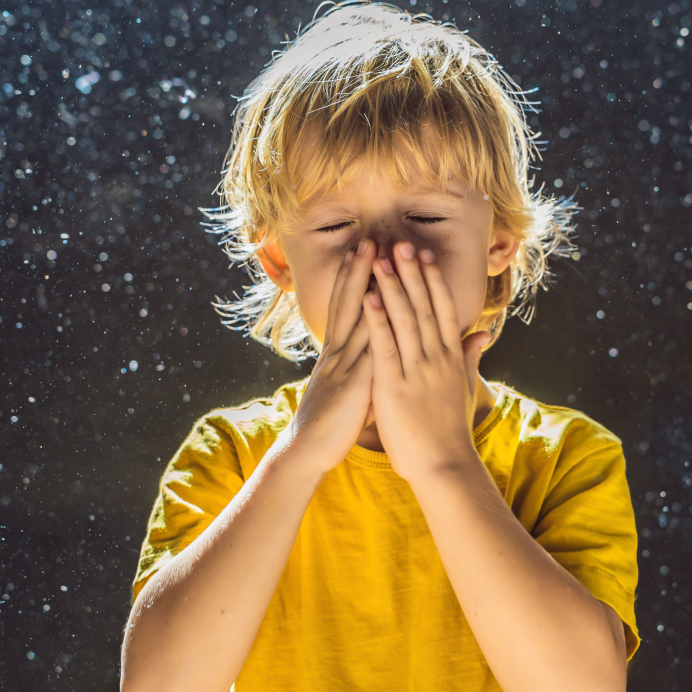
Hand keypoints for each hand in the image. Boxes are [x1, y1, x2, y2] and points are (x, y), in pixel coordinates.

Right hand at [287, 239, 376, 475]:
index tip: (364, 251)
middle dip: (359, 270)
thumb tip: (376, 356)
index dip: (354, 278)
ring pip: (358, 317)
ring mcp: (344, 365)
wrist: (306, 452)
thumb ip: (362, 369)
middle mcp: (337, 352)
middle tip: (370, 239)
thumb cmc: (330, 423)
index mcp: (337, 353)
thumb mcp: (347, 389)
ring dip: (367, 286)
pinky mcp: (353, 384)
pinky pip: (368, 350)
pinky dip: (377, 326)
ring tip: (377, 259)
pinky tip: (385, 306)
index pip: (345, 307)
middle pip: (349, 302)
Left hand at [364, 242, 489, 483]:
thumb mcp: (465, 387)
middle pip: (424, 306)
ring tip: (381, 259)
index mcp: (451, 357)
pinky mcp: (395, 386)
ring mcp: (417, 370)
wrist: (443, 465)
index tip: (423, 254)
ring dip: (393, 286)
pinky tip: (369, 297)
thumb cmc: (450, 429)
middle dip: (412, 272)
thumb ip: (471, 355)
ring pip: (405, 319)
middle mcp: (437, 358)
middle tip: (400, 242)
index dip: (432, 279)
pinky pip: (386, 346)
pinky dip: (378, 320)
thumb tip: (482, 332)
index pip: (442, 309)